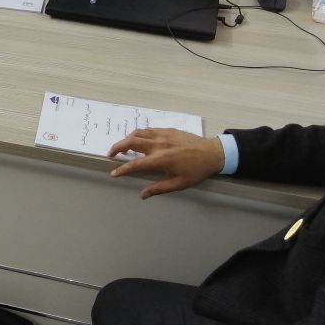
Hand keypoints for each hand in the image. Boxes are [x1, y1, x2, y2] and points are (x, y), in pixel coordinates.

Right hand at [107, 128, 224, 198]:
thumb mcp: (179, 184)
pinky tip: (138, 139)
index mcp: (160, 160)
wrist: (213, 153)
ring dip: (126, 139)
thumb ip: (159, 188)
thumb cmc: (196, 171)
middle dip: (117, 147)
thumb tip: (142, 195)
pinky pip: (148, 129)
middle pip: (130, 142)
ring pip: (137, 133)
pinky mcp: (167, 130)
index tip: (114, 173)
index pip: (134, 164)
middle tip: (111, 154)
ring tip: (122, 146)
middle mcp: (158, 145)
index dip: (122, 169)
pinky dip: (139, 134)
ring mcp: (162, 135)